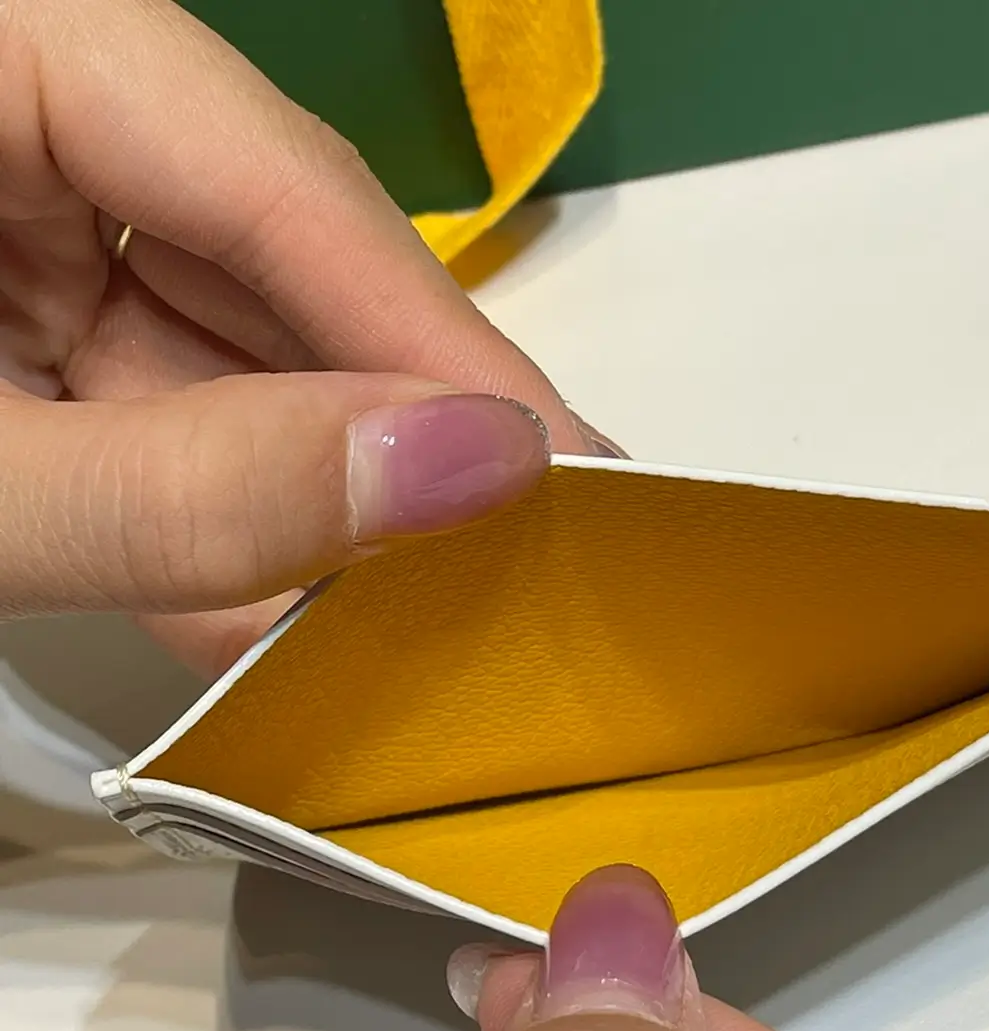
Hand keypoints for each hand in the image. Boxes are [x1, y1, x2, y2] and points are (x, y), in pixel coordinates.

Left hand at [1, 0, 599, 673]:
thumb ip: (194, 490)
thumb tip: (464, 469)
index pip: (277, 175)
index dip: (433, 336)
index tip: (561, 470)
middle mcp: (35, 96)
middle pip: (279, 248)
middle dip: (388, 423)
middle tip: (524, 547)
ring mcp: (29, 192)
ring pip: (238, 326)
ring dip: (316, 484)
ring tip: (419, 601)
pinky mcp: (34, 286)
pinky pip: (169, 376)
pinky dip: (223, 497)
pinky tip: (288, 599)